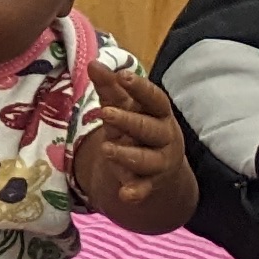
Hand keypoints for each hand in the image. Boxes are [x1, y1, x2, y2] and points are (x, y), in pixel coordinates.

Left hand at [72, 64, 196, 232]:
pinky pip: (144, 188)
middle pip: (150, 129)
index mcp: (159, 114)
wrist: (158, 167)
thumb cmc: (137, 126)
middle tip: (106, 113)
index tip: (123, 76)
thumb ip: (109, 87)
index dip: (141, 88)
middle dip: (130, 121)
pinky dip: (136, 192)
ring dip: (128, 155)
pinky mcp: (149, 183)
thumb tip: (93, 63)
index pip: (155, 99)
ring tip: (106, 149)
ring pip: (147, 159)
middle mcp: (164, 137)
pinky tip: (125, 195)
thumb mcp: (123, 106)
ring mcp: (159, 162)